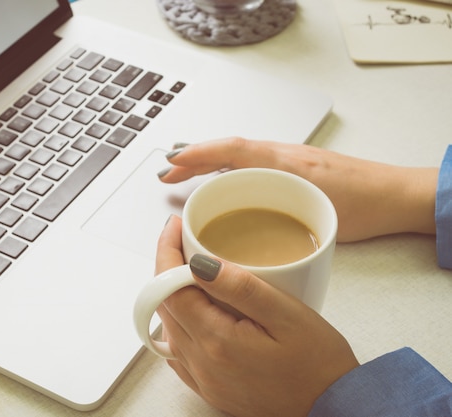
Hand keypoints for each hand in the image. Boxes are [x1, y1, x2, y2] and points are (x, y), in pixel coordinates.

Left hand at [155, 215, 359, 416]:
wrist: (332, 409)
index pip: (169, 288)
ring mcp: (203, 379)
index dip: (166, 252)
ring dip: (171, 295)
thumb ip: (240, 288)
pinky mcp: (209, 387)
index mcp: (216, 342)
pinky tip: (195, 310)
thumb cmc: (319, 363)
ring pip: (168, 327)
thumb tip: (199, 263)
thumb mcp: (287, 316)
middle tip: (181, 241)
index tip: (173, 227)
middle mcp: (201, 363)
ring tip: (188, 269)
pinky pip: (177, 351)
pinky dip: (178, 323)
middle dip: (165, 268)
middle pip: (163, 306)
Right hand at [158, 137, 436, 241]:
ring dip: (208, 162)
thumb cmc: (364, 201)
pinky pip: (250, 164)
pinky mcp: (292, 171)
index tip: (171, 164)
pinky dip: (227, 169)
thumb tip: (238, 228)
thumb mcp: (316, 208)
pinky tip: (223, 184)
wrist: (395, 195)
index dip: (197, 155)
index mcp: (283, 160)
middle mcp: (281, 156)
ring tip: (185, 176)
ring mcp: (286, 162)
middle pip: (228, 149)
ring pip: (238, 156)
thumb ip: (279, 209)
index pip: (231, 149)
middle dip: (193, 159)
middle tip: (168, 174)